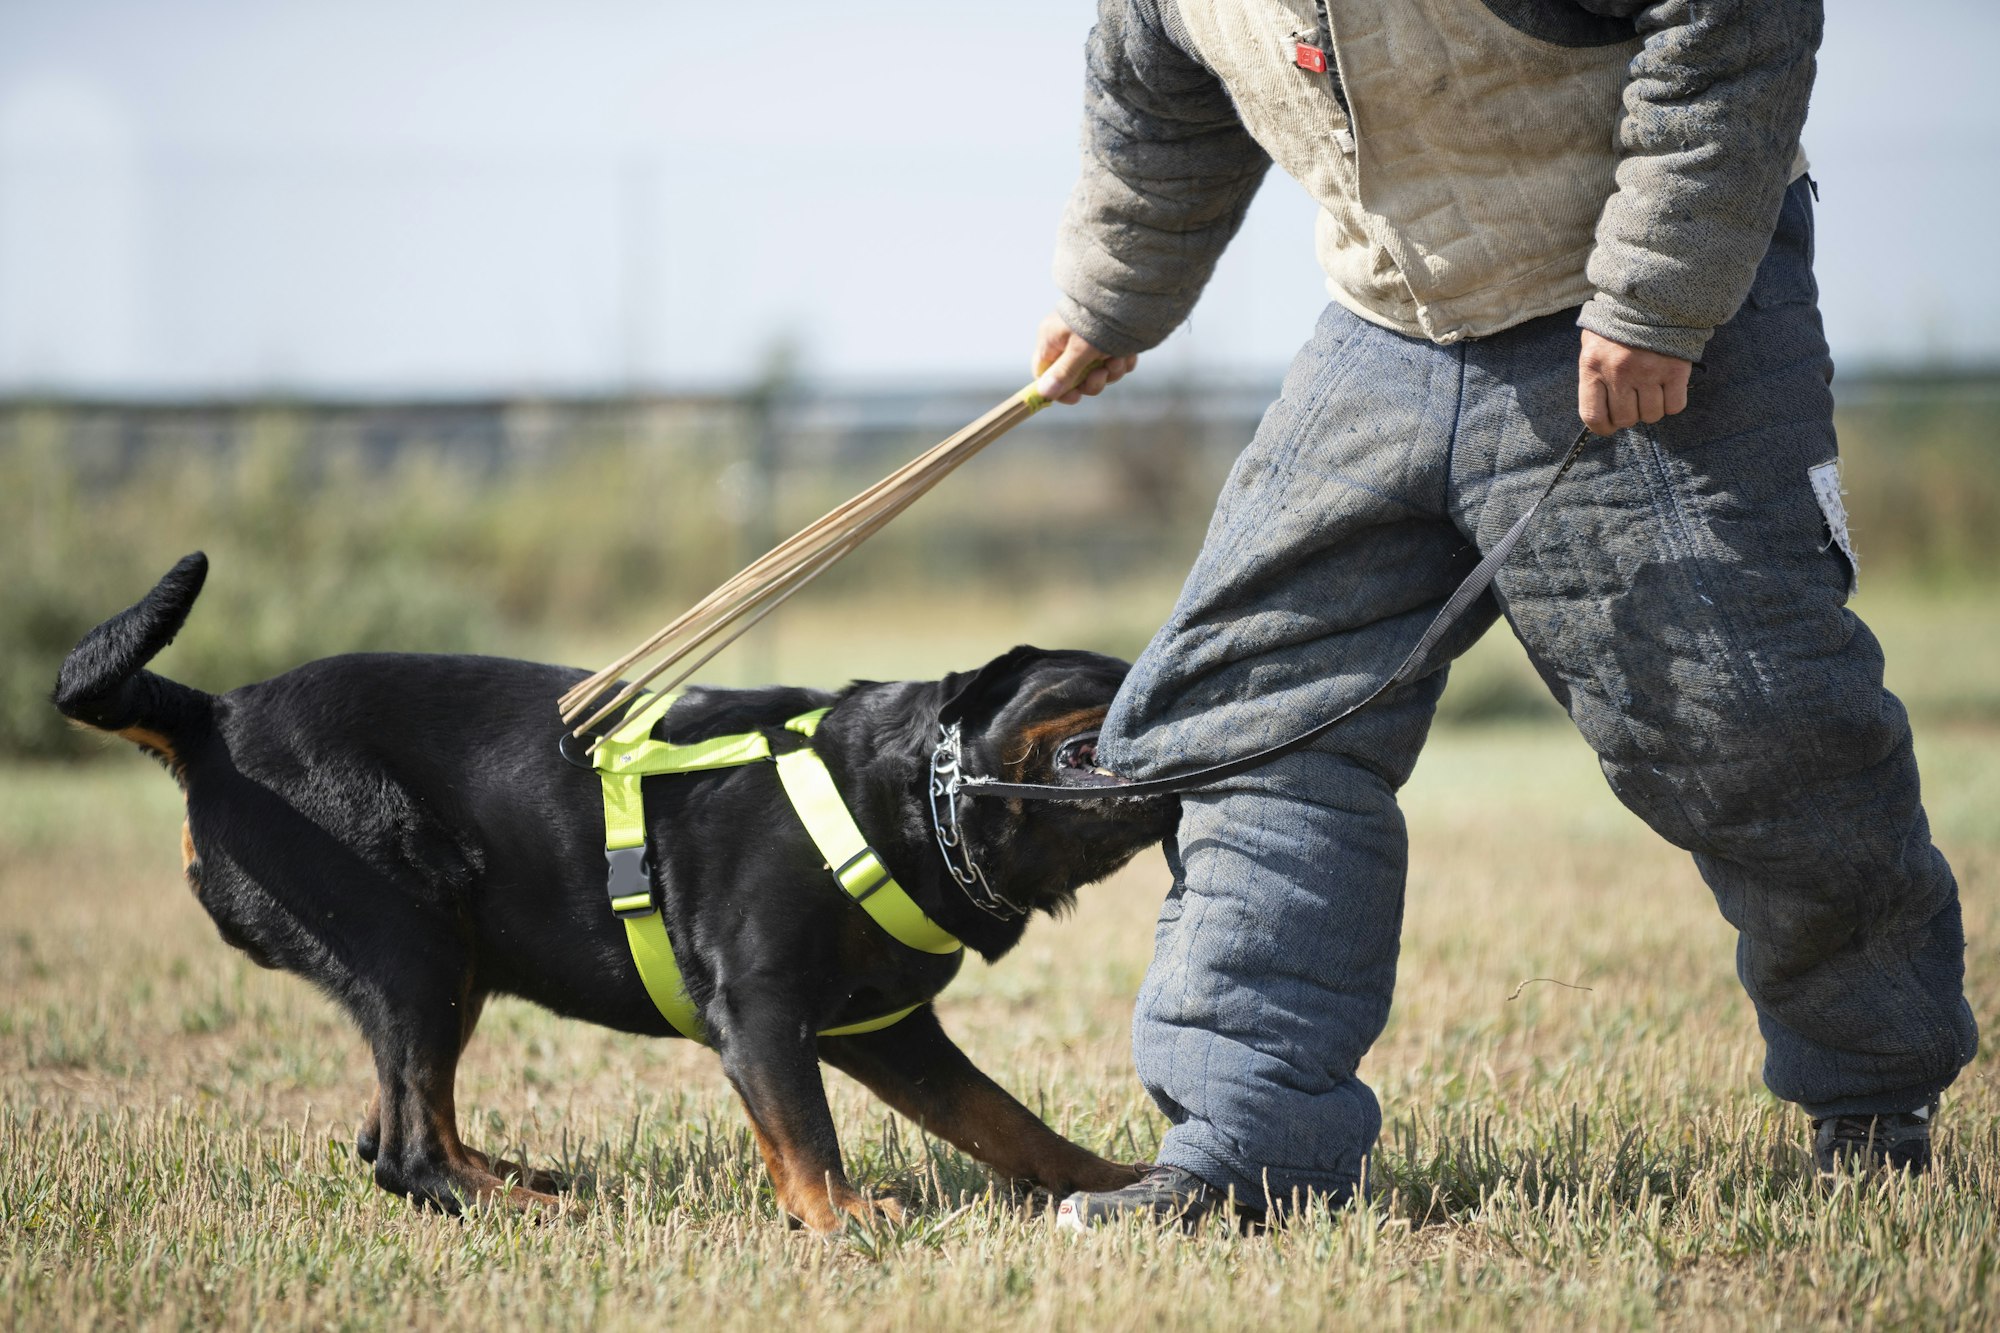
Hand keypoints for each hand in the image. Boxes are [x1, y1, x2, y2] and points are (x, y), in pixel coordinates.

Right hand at [1033, 313, 1137, 404]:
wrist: (1129, 294)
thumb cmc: (1098, 320)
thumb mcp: (1080, 350)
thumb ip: (1063, 373)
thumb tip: (1043, 394)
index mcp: (1051, 339)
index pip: (1044, 373)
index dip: (1058, 389)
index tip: (1075, 397)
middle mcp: (1067, 340)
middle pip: (1074, 378)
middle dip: (1092, 381)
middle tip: (1103, 374)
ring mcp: (1089, 340)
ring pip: (1097, 372)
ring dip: (1110, 372)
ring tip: (1119, 359)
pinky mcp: (1108, 339)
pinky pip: (1112, 362)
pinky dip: (1121, 363)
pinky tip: (1127, 354)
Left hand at [1577, 330, 1691, 435]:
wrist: (1651, 295)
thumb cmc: (1617, 324)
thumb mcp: (1592, 345)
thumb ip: (1593, 376)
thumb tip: (1602, 413)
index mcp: (1592, 367)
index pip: (1593, 416)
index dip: (1603, 427)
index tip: (1610, 425)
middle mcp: (1619, 372)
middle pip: (1625, 419)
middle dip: (1630, 415)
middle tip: (1634, 400)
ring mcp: (1648, 371)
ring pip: (1651, 415)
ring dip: (1651, 409)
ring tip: (1650, 391)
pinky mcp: (1675, 369)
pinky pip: (1674, 406)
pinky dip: (1672, 403)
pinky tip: (1668, 389)